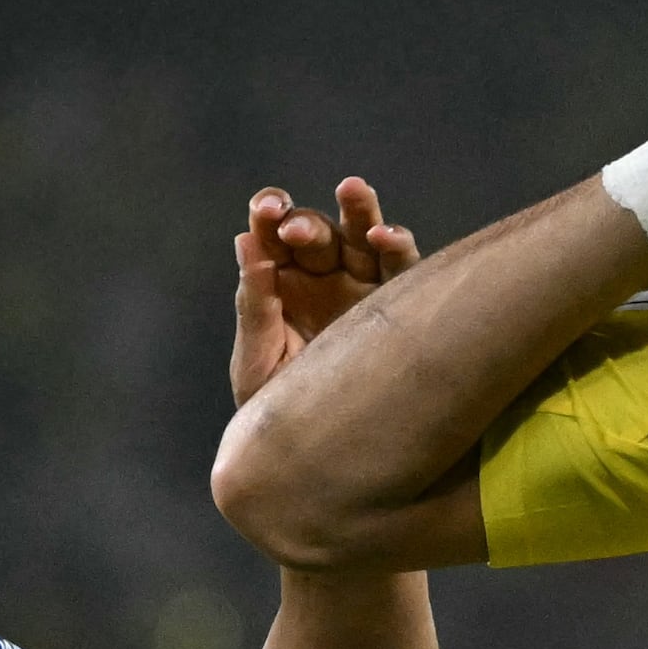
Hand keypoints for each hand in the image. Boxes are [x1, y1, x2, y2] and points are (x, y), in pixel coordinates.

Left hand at [233, 182, 422, 405]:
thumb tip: (245, 242)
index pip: (274, 236)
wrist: (323, 458)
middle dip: (305, 224)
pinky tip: (385, 238)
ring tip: (352, 190)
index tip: (264, 212)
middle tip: (292, 231)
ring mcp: (363, 290)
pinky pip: (402, 271)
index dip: (269, 214)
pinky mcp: (398, 307)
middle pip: (317, 232)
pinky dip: (396, 247)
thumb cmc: (280, 411)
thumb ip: (254, 306)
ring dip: (359, 212)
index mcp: (282, 285)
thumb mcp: (257, 364)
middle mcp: (324, 279)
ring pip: (363, 238)